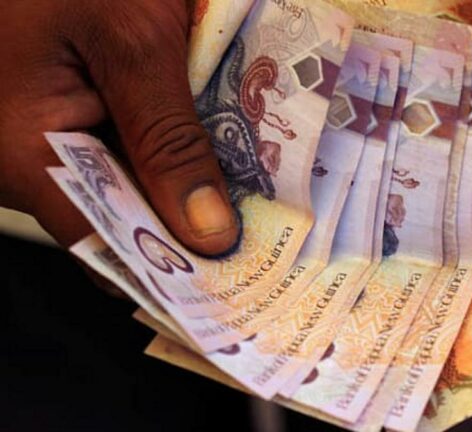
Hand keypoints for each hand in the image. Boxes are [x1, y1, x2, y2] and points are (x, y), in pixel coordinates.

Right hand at [0, 0, 238, 255]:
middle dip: (195, 223)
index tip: (239, 278)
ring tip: (260, 194)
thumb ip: (169, 139)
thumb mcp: (131, 38)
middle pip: (124, 216)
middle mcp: (25, 156)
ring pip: (127, 180)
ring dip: (189, 182)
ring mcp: (43, 132)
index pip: (108, 244)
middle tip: (269, 236)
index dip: (176, 268)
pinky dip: (171, 144)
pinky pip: (122, 142)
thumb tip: (208, 232)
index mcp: (25, 151)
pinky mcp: (61, 107)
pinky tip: (222, 142)